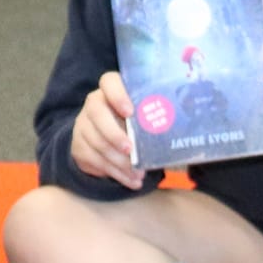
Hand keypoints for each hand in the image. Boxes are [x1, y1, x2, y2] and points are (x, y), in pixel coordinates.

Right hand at [71, 71, 144, 189]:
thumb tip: (184, 127)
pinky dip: (116, 173)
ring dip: (119, 161)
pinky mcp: (79, 146)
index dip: (117, 95)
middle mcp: (93, 104)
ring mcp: (83, 125)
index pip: (108, 82)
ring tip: (139, 173)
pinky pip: (95, 161)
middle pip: (97, 114)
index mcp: (111, 91)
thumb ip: (153, 116)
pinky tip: (131, 180)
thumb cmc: (135, 124)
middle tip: (131, 150)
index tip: (130, 112)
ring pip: (97, 142)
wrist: (107, 140)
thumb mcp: (143, 116)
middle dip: (114, 134)